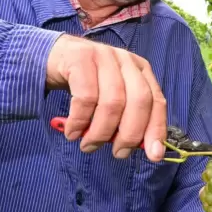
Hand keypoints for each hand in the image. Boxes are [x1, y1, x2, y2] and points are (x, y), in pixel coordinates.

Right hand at [45, 34, 166, 160]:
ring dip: (101, 132)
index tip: (154, 155)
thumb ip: (125, 118)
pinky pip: (85, 97)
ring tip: (88, 145)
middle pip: (139, 100)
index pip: (157, 101)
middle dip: (130, 133)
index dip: (157, 129)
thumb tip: (142, 147)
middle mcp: (126, 61)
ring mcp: (104, 56)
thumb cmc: (86, 84)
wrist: (54, 57)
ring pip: (112, 101)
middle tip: (118, 153)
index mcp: (140, 70)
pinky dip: (79, 121)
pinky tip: (72, 132)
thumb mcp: (110, 98)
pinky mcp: (80, 58)